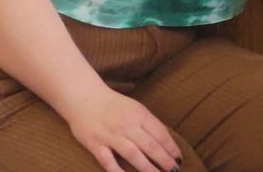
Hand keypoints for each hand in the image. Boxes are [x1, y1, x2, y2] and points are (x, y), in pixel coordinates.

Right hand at [63, 89, 181, 171]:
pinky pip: (107, 160)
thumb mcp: (136, 109)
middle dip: (164, 160)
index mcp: (140, 116)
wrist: (84, 97)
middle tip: (173, 170)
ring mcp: (110, 136)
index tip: (178, 159)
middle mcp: (127, 126)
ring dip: (147, 167)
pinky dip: (117, 170)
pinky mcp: (95, 144)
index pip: (160, 134)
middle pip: (150, 146)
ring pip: (132, 154)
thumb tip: (165, 141)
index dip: (171, 148)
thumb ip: (149, 124)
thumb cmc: (114, 105)